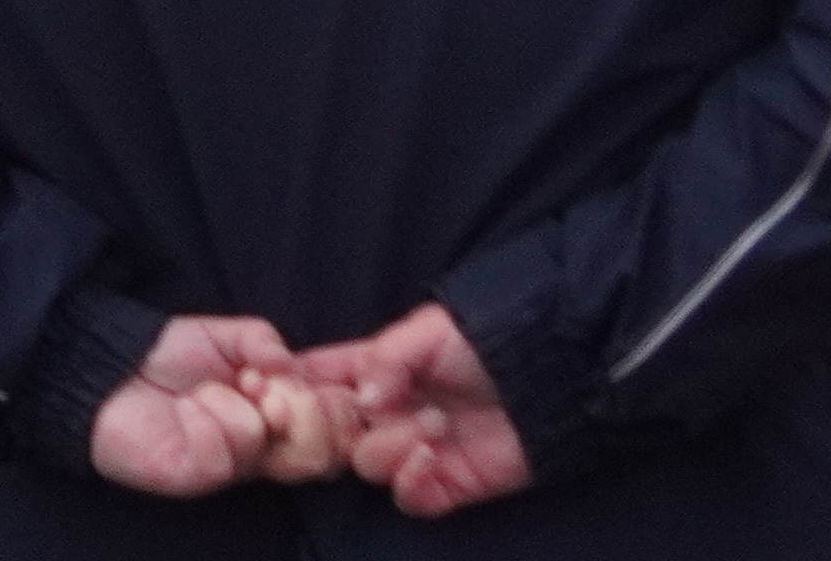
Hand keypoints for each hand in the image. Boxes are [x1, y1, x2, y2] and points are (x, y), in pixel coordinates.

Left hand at [87, 317, 348, 493]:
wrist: (106, 367)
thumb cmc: (165, 356)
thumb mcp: (225, 335)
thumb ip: (264, 341)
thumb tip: (289, 364)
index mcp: (279, 417)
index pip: (338, 432)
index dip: (336, 406)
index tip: (304, 377)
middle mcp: (264, 450)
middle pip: (323, 456)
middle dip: (301, 408)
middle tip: (260, 382)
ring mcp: (232, 467)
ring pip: (274, 447)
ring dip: (240, 402)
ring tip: (208, 390)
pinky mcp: (198, 476)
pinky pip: (227, 450)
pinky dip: (206, 414)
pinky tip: (184, 407)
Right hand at [303, 305, 531, 518]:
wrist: (546, 376)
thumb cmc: (484, 341)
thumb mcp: (429, 331)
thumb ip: (386, 360)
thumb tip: (363, 401)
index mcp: (372, 370)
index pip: (318, 381)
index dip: (296, 389)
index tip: (284, 392)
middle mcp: (386, 413)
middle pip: (333, 434)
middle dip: (338, 431)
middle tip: (364, 418)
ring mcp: (413, 449)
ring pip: (368, 466)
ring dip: (392, 447)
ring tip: (433, 424)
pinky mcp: (446, 484)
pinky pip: (409, 499)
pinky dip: (410, 483)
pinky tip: (428, 458)